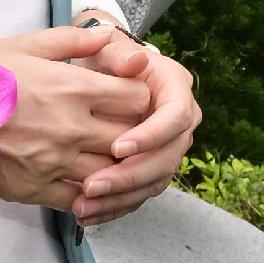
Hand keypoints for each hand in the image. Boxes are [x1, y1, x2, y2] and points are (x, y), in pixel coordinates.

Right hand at [0, 23, 153, 212]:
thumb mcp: (23, 45)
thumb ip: (72, 40)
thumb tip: (110, 35)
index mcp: (71, 87)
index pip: (137, 97)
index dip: (141, 97)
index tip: (131, 96)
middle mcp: (71, 127)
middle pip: (134, 137)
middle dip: (139, 132)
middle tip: (132, 128)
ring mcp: (56, 162)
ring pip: (115, 172)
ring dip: (122, 167)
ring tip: (117, 158)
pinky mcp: (37, 190)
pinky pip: (83, 199)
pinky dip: (96, 195)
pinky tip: (95, 186)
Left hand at [68, 20, 198, 223]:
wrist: (103, 75)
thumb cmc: (106, 58)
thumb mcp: (109, 48)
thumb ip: (119, 52)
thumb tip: (135, 62)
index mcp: (177, 90)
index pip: (175, 117)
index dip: (150, 136)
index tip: (116, 148)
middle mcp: (180, 124)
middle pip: (167, 158)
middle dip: (130, 176)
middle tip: (92, 186)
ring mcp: (167, 150)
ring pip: (154, 182)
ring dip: (119, 198)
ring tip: (83, 206)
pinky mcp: (152, 170)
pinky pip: (139, 194)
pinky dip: (114, 207)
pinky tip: (86, 214)